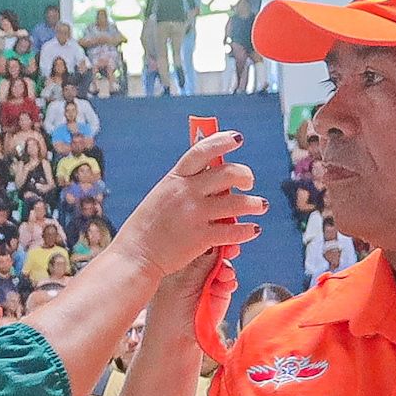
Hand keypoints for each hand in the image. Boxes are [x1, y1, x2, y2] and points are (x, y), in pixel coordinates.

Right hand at [128, 129, 264, 280]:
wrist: (135, 256)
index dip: (222, 141)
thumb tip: (210, 181)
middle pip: (228, 173)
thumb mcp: (160, 197)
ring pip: (237, 203)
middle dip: (245, 175)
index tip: (237, 139)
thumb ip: (184, 187)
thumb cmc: (145, 228)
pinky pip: (233, 231)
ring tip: (260, 205)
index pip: (202, 151)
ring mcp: (195, 215)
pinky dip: (247, 230)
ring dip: (254, 203)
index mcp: (174, 179)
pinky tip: (253, 229)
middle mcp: (186, 193)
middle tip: (250, 182)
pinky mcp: (201, 238)